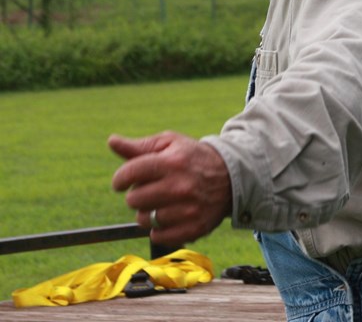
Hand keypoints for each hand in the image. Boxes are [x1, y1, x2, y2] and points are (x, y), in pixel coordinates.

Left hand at [109, 131, 232, 248]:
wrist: (233, 176)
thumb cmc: (194, 158)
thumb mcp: (171, 144)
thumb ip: (140, 146)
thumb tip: (112, 141)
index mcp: (172, 162)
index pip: (129, 173)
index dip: (120, 179)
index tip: (123, 181)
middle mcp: (180, 186)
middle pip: (133, 200)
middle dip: (137, 194)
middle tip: (151, 190)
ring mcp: (188, 209)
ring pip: (144, 220)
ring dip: (148, 212)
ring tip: (162, 203)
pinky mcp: (194, 227)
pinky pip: (158, 235)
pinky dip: (159, 229)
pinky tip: (170, 216)